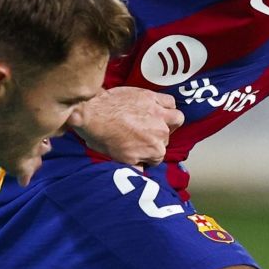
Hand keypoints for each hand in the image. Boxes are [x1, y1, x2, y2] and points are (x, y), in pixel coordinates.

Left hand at [67, 87, 182, 165]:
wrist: (92, 112)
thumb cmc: (101, 136)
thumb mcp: (118, 159)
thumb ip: (134, 166)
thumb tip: (141, 171)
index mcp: (154, 150)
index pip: (157, 157)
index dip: (147, 155)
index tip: (139, 151)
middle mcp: (161, 132)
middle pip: (165, 139)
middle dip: (155, 139)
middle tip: (143, 137)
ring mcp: (157, 113)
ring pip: (176, 119)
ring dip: (170, 123)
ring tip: (160, 123)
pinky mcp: (151, 97)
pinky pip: (169, 101)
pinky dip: (166, 105)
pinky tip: (159, 108)